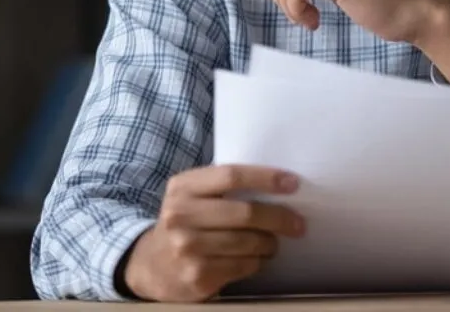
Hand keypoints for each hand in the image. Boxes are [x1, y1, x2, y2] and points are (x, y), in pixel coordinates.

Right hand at [122, 164, 304, 302]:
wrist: (150, 265)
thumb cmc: (185, 223)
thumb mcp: (192, 196)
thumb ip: (222, 186)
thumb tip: (279, 183)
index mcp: (183, 187)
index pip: (231, 175)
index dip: (266, 178)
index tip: (293, 183)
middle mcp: (180, 215)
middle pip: (245, 212)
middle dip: (279, 218)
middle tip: (298, 223)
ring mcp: (187, 247)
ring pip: (248, 242)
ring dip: (270, 243)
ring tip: (273, 243)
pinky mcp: (197, 275)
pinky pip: (243, 265)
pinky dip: (257, 262)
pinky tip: (257, 258)